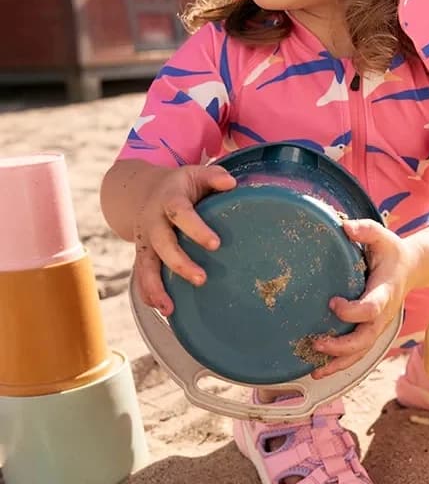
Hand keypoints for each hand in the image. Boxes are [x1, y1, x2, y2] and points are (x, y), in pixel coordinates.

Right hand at [133, 164, 236, 313]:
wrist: (143, 190)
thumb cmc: (180, 186)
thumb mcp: (195, 174)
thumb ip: (213, 176)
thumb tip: (232, 183)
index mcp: (168, 200)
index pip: (180, 213)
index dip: (196, 228)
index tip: (215, 244)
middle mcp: (153, 222)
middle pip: (162, 244)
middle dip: (179, 263)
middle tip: (201, 279)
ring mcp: (145, 240)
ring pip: (145, 265)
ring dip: (156, 287)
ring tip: (169, 309)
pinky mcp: (142, 254)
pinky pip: (141, 276)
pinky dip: (148, 293)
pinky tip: (162, 309)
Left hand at [312, 219, 416, 378]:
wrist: (412, 268)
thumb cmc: (392, 251)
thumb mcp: (382, 236)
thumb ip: (365, 230)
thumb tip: (344, 226)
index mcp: (385, 292)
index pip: (371, 308)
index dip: (353, 311)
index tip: (332, 303)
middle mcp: (383, 315)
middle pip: (365, 339)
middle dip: (341, 346)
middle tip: (316, 343)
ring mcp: (378, 326)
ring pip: (361, 352)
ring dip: (339, 363)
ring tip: (315, 370)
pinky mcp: (371, 331)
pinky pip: (358, 352)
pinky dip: (340, 363)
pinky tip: (320, 368)